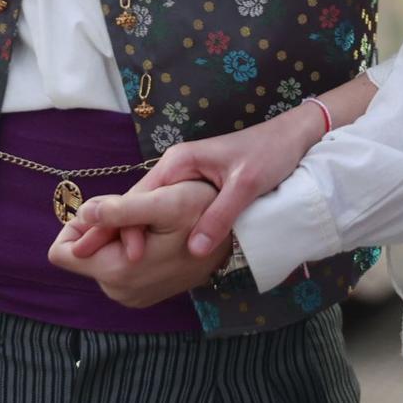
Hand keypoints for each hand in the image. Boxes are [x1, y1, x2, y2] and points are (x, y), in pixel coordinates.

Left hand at [47, 179, 227, 307]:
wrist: (237, 238)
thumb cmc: (203, 212)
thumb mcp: (165, 202)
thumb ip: (120, 210)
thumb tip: (82, 213)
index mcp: (117, 272)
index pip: (61, 252)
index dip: (77, 224)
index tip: (106, 208)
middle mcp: (118, 292)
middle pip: (83, 252)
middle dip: (103, 227)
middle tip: (139, 211)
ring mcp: (130, 295)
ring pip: (101, 257)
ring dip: (117, 235)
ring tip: (152, 222)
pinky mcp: (142, 294)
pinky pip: (117, 266)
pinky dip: (128, 246)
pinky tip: (156, 236)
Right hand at [63, 106, 324, 263]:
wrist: (291, 137)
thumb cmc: (269, 154)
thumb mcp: (245, 186)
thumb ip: (219, 217)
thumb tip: (194, 251)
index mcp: (179, 162)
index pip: (140, 197)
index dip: (124, 225)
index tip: (122, 255)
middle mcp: (175, 166)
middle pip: (139, 203)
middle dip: (122, 232)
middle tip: (111, 265)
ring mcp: (184, 175)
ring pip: (152, 208)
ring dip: (139, 232)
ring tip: (124, 264)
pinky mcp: (195, 184)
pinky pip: (167, 209)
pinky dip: (157, 228)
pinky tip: (153, 250)